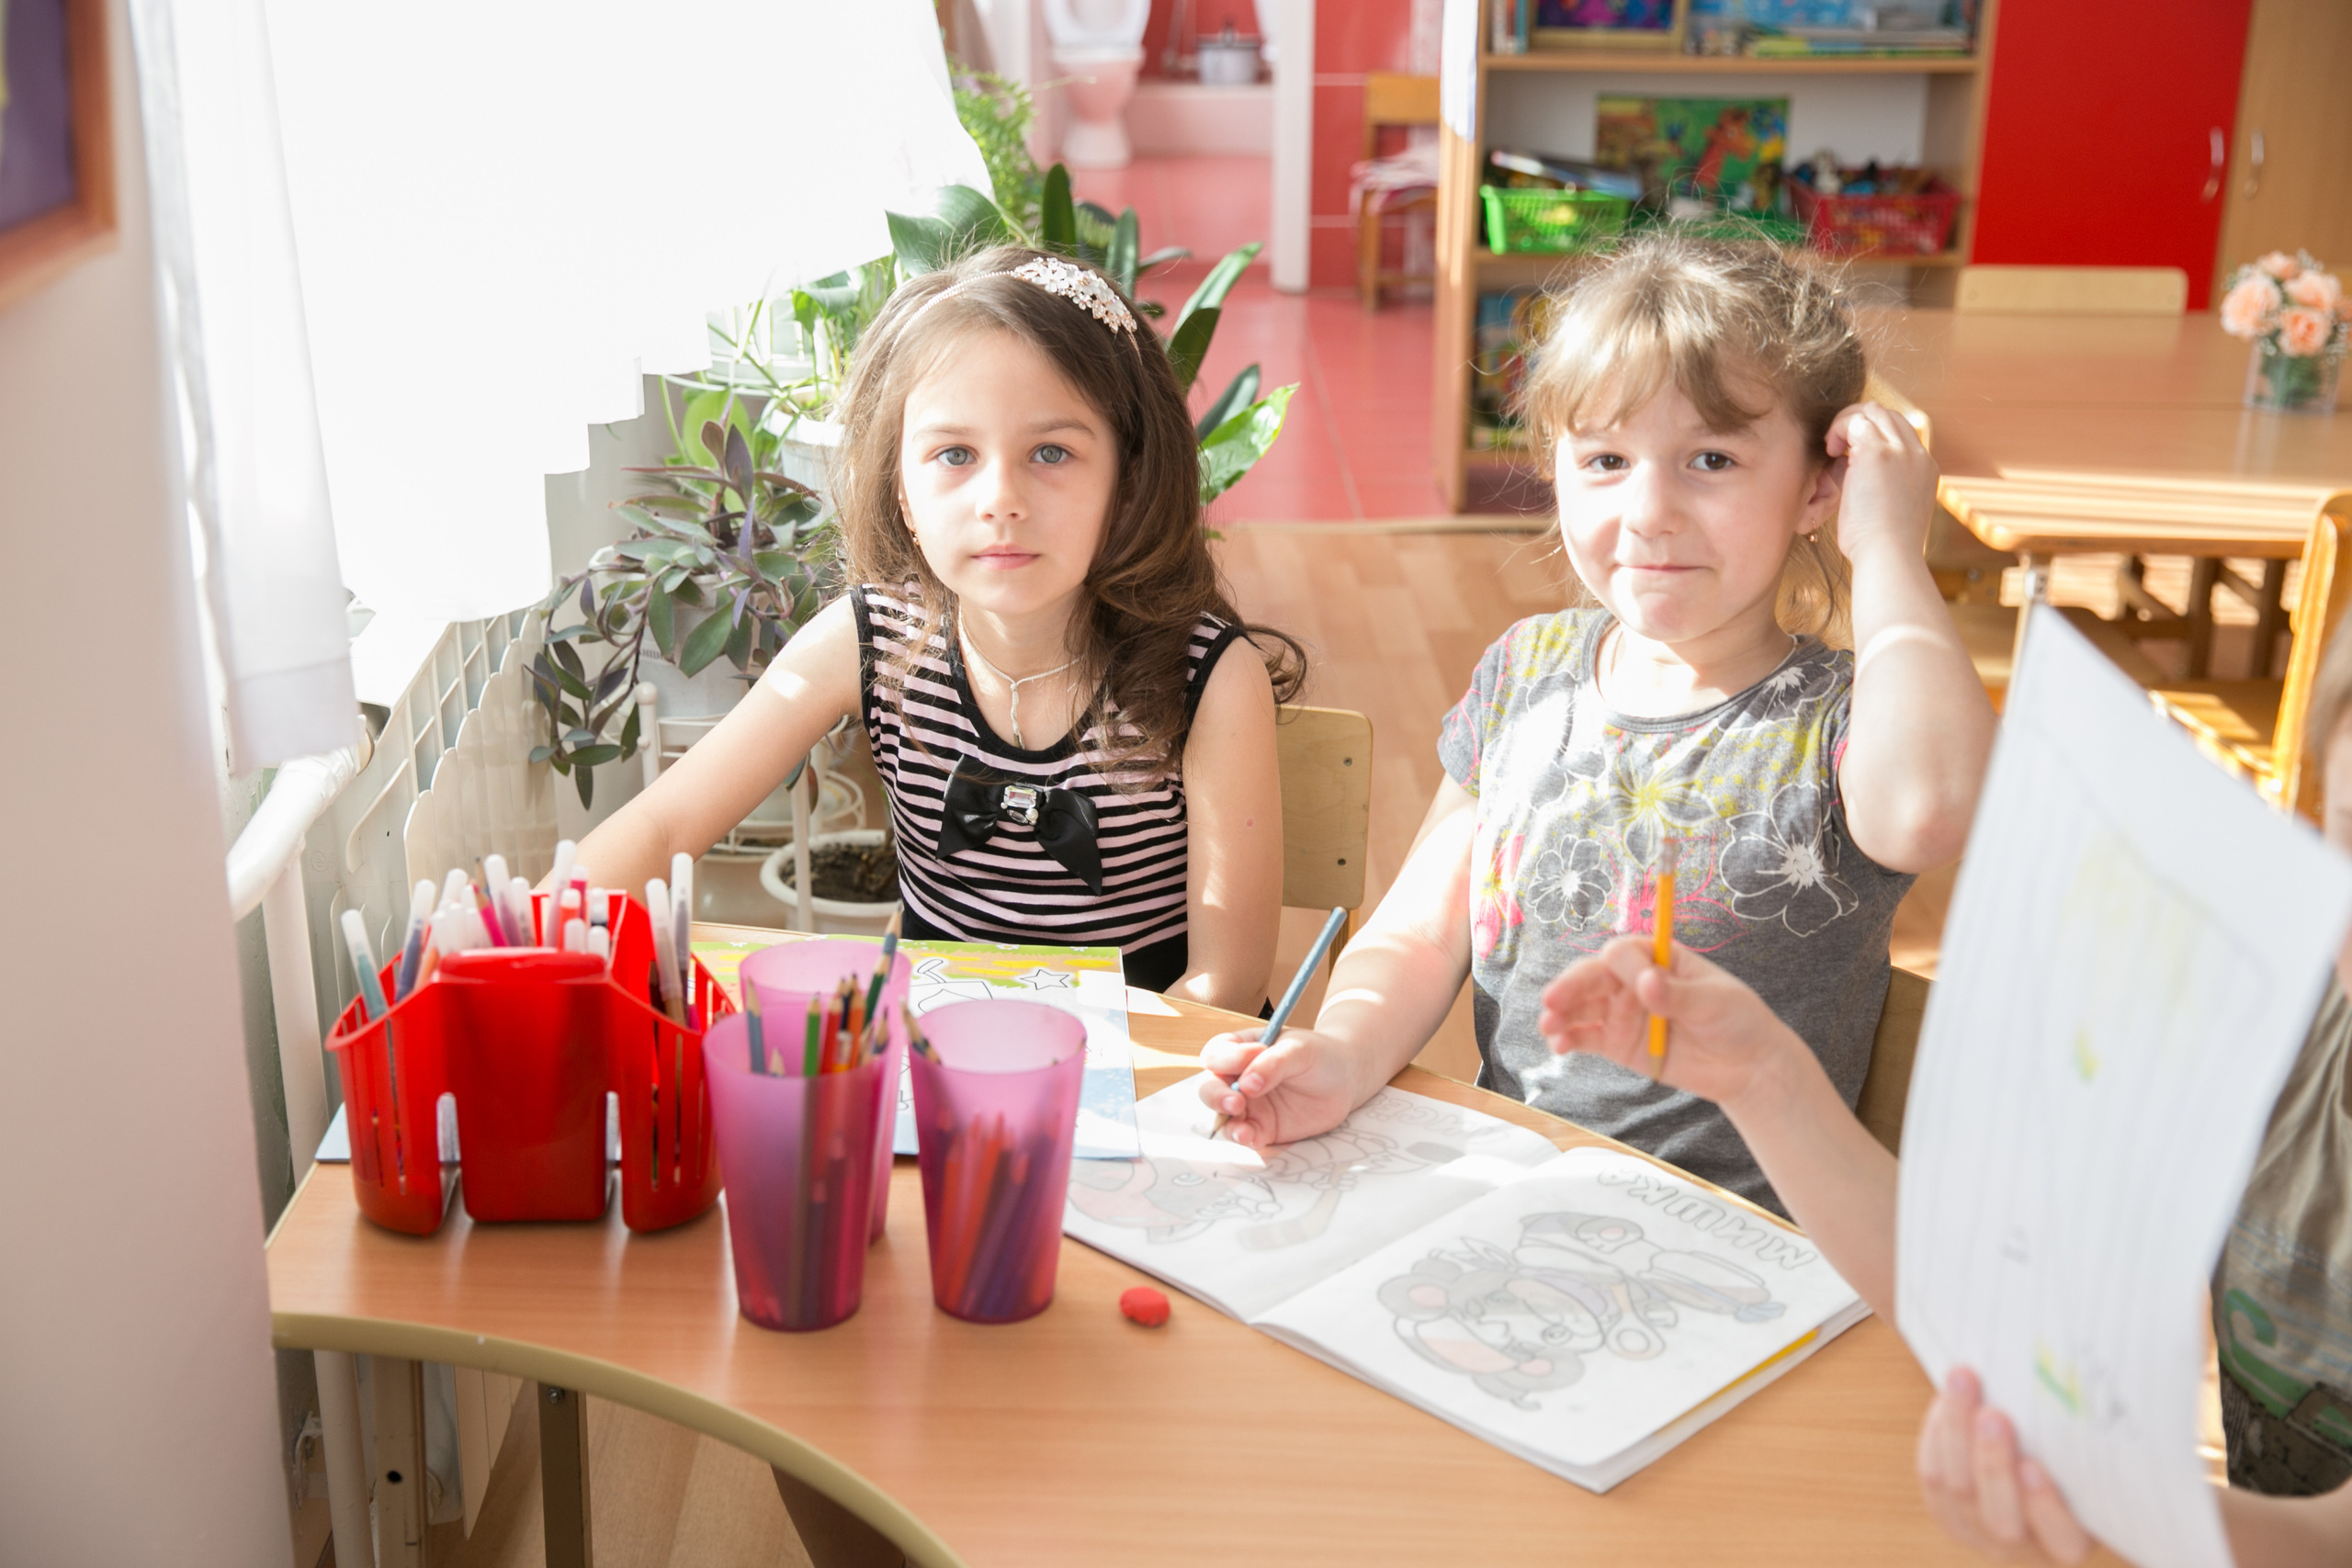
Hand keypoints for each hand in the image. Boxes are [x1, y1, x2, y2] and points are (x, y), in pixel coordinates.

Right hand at [1197, 1027, 1364, 1149]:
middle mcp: (1237, 1078)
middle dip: (1216, 1095)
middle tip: (1236, 1101)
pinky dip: (1243, 1138)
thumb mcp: (1299, 1050)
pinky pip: (1244, 1135)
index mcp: (1241, 1049)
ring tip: (1242, 1128)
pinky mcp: (1262, 1128)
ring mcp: (1248, 1105)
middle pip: (1210, 1087)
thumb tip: (1247, 1084)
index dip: (1226, 1058)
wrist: (1345, 1080)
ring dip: (1226, 1122)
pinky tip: (1251, 1137)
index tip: (1252, 1057)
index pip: (1217, 1054)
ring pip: (1222, 1116)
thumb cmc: (1319, 1055)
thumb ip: (1272, 1063)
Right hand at [1537, 935, 1804, 1111]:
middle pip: (1592, 977)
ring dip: (1561, 1014)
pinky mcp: (1618, 1044)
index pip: (1623, 953)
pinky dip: (1568, 1040)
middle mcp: (1632, 981)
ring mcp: (1622, 1014)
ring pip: (1582, 1007)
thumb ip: (1677, 993)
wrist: (1748, 1068)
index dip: (1622, 966)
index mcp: (1656, 958)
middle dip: (1571, 987)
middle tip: (1553, 1002)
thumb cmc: (1738, 1021)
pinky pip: (1586, 1038)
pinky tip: (1559, 1046)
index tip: (1638, 986)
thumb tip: (1646, 981)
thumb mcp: (1714, 1002)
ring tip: (1549, 1027)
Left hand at [1824, 401, 1937, 565]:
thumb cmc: (1883, 548)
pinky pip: (1856, 421)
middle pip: (1891, 416)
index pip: (1903, 435)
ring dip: (1848, 423)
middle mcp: (1918, 455)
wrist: (1889, 555)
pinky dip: (1839, 429)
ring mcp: (1900, 451)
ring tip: (1832, 447)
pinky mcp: (1877, 452)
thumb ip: (1889, 494)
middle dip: (1861, 422)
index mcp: (1925, 470)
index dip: (1876, 435)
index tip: (1852, 454)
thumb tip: (1869, 494)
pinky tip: (1830, 451)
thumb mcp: (1896, 515)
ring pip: (1874, 412)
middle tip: (1838, 446)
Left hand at [1917, 1367, 2094, 1562]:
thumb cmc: (2066, 1462)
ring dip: (1957, 1433)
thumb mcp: (2080, 1465)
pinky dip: (1937, 1434)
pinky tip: (1946, 1399)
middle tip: (1994, 1415)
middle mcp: (2023, 1547)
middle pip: (2001, 1517)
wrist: (2023, 1467)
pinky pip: (1933, 1475)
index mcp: (2068, 1543)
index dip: (2045, 1506)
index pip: (2062, 1536)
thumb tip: (2066, 1385)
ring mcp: (1979, 1534)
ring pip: (1958, 1490)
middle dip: (1992, 1463)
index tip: (2032, 1466)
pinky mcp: (1946, 1513)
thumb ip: (2072, 1444)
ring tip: (1964, 1383)